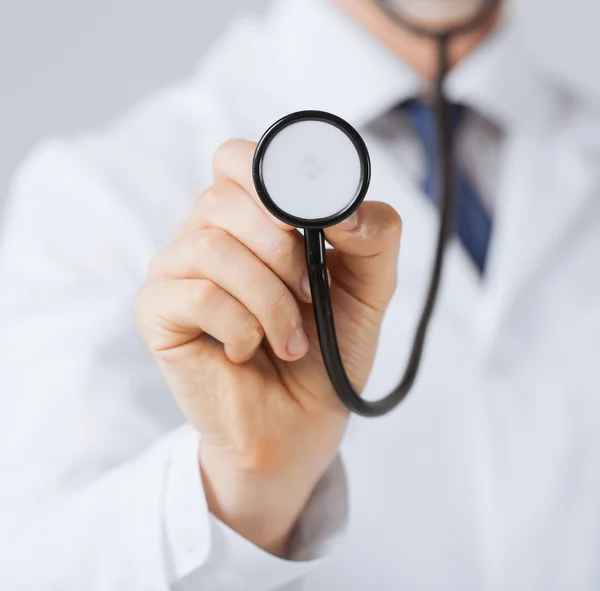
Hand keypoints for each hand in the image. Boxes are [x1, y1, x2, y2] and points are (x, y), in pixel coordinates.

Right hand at [135, 140, 401, 553]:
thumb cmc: (326, 353)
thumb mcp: (369, 290)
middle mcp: (206, 235)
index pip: (239, 159)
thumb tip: (342, 209)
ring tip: (288, 339)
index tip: (315, 226)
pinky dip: (238, 326)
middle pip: (224, 198)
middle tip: (309, 296)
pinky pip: (195, 295)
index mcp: (250, 219)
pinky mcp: (157, 313)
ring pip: (211, 246)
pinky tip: (246, 349)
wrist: (300, 424)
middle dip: (281, 251)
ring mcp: (175, 273)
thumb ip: (374, 236)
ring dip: (267, 298)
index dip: (275, 181)